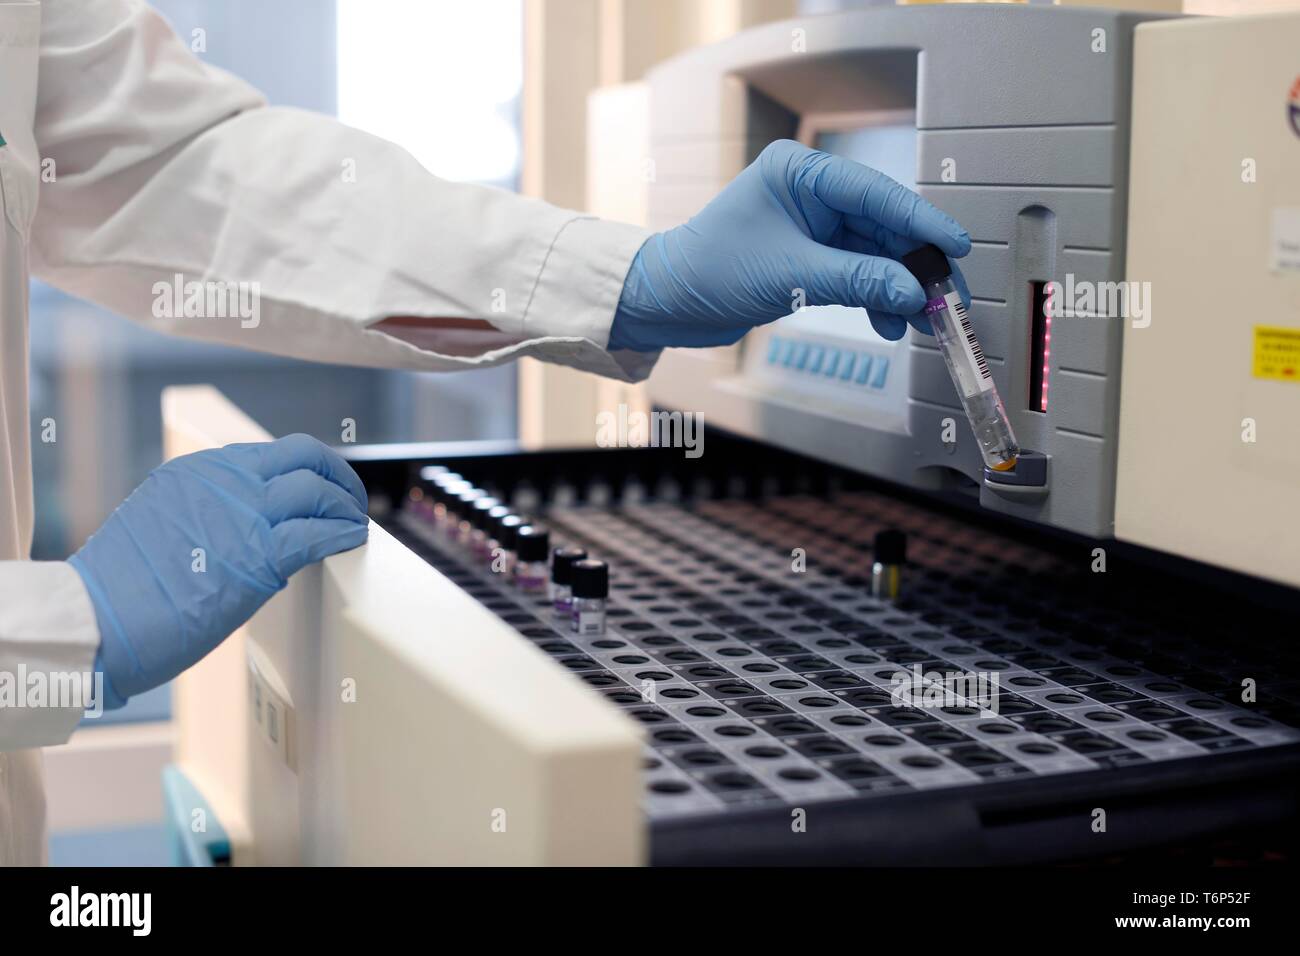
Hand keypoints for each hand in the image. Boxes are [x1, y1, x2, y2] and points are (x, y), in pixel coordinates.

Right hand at [69, 434, 368, 706]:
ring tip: (353, 525)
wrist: (93, 621)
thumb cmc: (121, 589)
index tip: (320, 489)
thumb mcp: (162, 521)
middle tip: (351, 501)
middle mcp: (224, 481)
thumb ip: (206, 511)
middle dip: (338, 477)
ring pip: (317, 491)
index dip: (307, 470)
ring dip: (346, 508)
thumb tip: (245, 526)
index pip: (271, 454)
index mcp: (199, 471)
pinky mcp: (257, 555)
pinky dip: (342, 534)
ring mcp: (242, 514)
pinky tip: (351, 541)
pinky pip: (318, 534)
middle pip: (304, 456)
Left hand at [609, 139, 971, 349]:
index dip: (921, 221)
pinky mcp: (810, 257)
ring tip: (924, 320)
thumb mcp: (791, 275)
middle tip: (947, 296)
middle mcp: (810, 191)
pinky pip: (857, 274)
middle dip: (915, 264)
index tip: (955, 246)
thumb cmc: (710, 270)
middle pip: (882, 225)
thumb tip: (912, 294)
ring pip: (874, 254)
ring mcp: (812, 225)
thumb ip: (858, 282)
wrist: (668, 302)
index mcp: (800, 171)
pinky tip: (891, 324)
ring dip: (898, 288)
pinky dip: (875, 299)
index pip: (876, 192)